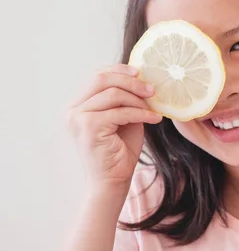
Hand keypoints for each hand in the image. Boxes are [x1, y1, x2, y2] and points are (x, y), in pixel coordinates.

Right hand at [67, 64, 161, 192]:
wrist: (113, 181)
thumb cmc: (120, 150)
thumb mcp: (124, 117)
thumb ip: (125, 98)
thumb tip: (142, 76)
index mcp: (78, 105)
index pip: (97, 76)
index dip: (119, 70)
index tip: (141, 71)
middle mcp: (72, 110)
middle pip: (102, 79)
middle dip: (130, 81)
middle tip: (152, 89)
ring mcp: (77, 118)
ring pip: (113, 94)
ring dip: (138, 100)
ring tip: (154, 108)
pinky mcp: (88, 127)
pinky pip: (120, 112)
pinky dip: (141, 113)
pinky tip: (154, 119)